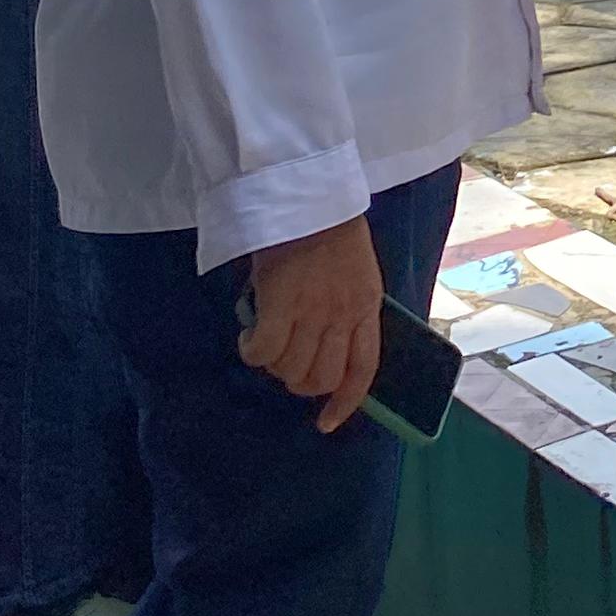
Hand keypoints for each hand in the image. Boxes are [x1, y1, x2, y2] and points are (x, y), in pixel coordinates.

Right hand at [241, 214, 384, 433]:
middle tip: (284, 359)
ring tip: (266, 341)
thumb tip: (318, 340)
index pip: (363, 369)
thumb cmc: (328, 227)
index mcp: (367, 305)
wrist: (308, 194)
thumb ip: (343, 305)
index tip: (328, 422)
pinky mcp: (282, 305)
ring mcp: (314, 312)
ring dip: (274, 365)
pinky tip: (249, 338)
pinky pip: (264, 352)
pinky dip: (253, 352)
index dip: (346, 402)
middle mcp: (344, 315)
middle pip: (321, 377)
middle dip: (299, 381)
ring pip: (291, 369)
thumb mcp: (353, 270)